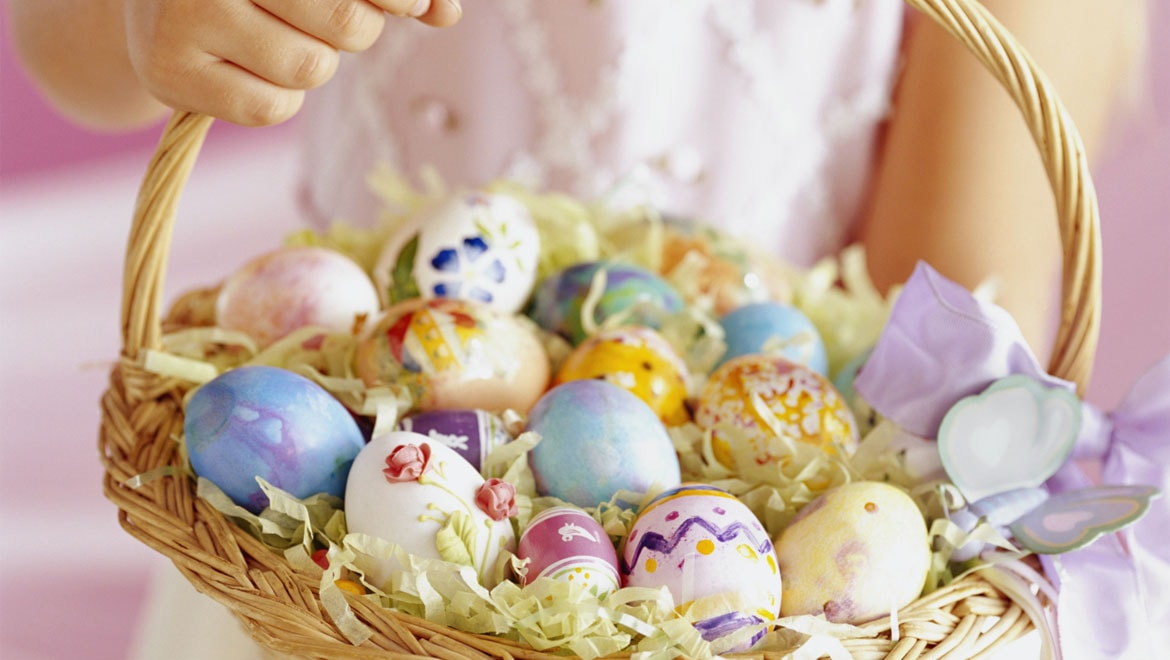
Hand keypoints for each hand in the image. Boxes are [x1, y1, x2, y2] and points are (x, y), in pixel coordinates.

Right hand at [124, 0, 461, 125]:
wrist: (154, 4)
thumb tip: (446, 10)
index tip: (415, 4)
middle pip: (346, 22)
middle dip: (354, 30)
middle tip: (322, 22)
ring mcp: (181, 14)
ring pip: (311, 68)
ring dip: (311, 65)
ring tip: (274, 41)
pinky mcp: (169, 72)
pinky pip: (272, 108)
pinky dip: (278, 99)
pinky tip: (248, 72)